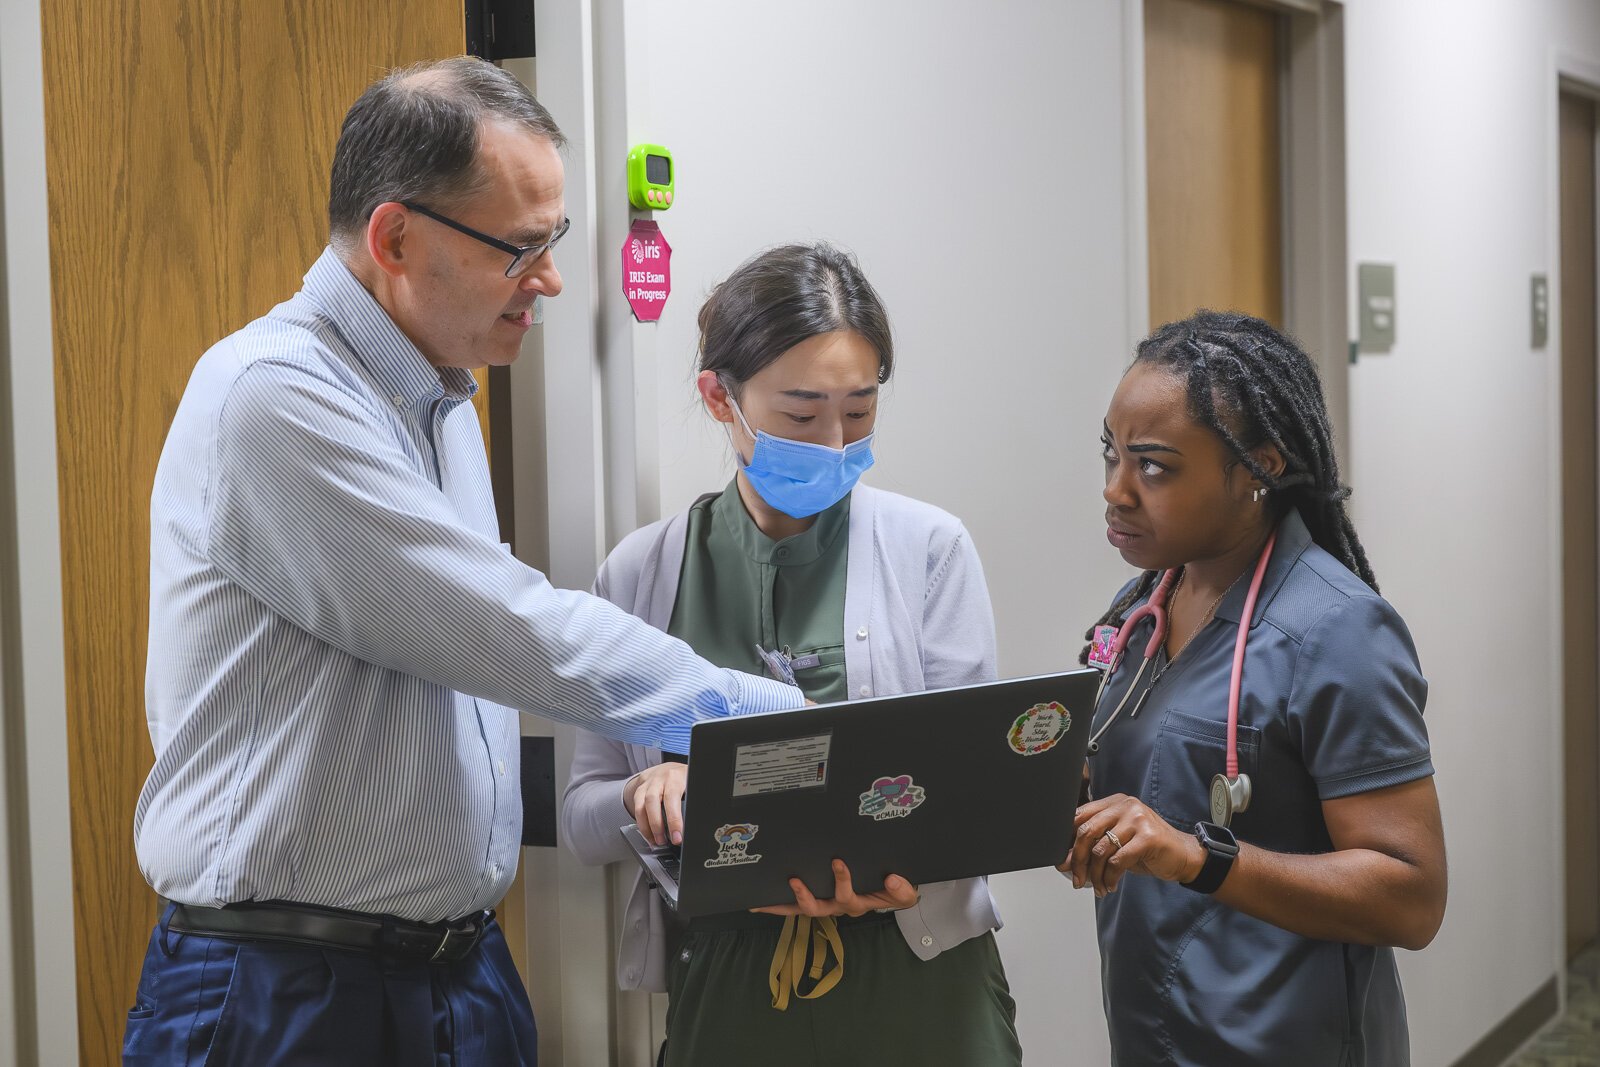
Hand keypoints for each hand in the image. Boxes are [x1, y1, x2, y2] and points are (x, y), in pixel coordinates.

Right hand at [622, 763, 686, 846]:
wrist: (668, 767)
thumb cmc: (683, 779)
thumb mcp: (693, 784)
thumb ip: (694, 799)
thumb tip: (701, 821)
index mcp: (676, 776)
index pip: (673, 798)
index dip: (674, 819)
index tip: (678, 836)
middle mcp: (660, 779)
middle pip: (653, 801)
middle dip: (658, 825)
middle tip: (665, 842)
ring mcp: (648, 785)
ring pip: (642, 806)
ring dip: (648, 827)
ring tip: (657, 841)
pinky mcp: (639, 791)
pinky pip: (637, 809)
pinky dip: (642, 825)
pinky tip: (649, 835)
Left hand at [751, 858, 918, 916]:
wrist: (889, 894)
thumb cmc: (894, 891)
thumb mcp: (904, 893)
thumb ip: (902, 889)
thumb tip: (893, 880)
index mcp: (857, 904)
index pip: (847, 895)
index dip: (842, 881)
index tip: (838, 862)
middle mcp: (837, 906)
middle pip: (816, 908)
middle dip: (805, 897)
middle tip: (794, 881)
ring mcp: (825, 904)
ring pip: (800, 909)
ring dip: (781, 906)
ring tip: (761, 901)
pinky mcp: (816, 899)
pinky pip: (794, 906)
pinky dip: (777, 905)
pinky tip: (758, 903)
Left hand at [1059, 793, 1204, 895]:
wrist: (1183, 856)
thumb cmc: (1148, 849)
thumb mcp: (1118, 843)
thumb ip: (1093, 846)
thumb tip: (1065, 862)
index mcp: (1115, 802)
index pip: (1080, 815)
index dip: (1067, 840)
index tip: (1063, 860)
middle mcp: (1125, 806)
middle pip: (1087, 831)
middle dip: (1078, 860)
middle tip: (1077, 879)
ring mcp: (1138, 819)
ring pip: (1101, 849)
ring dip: (1095, 874)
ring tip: (1098, 887)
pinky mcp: (1148, 837)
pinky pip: (1118, 861)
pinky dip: (1110, 877)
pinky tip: (1111, 885)